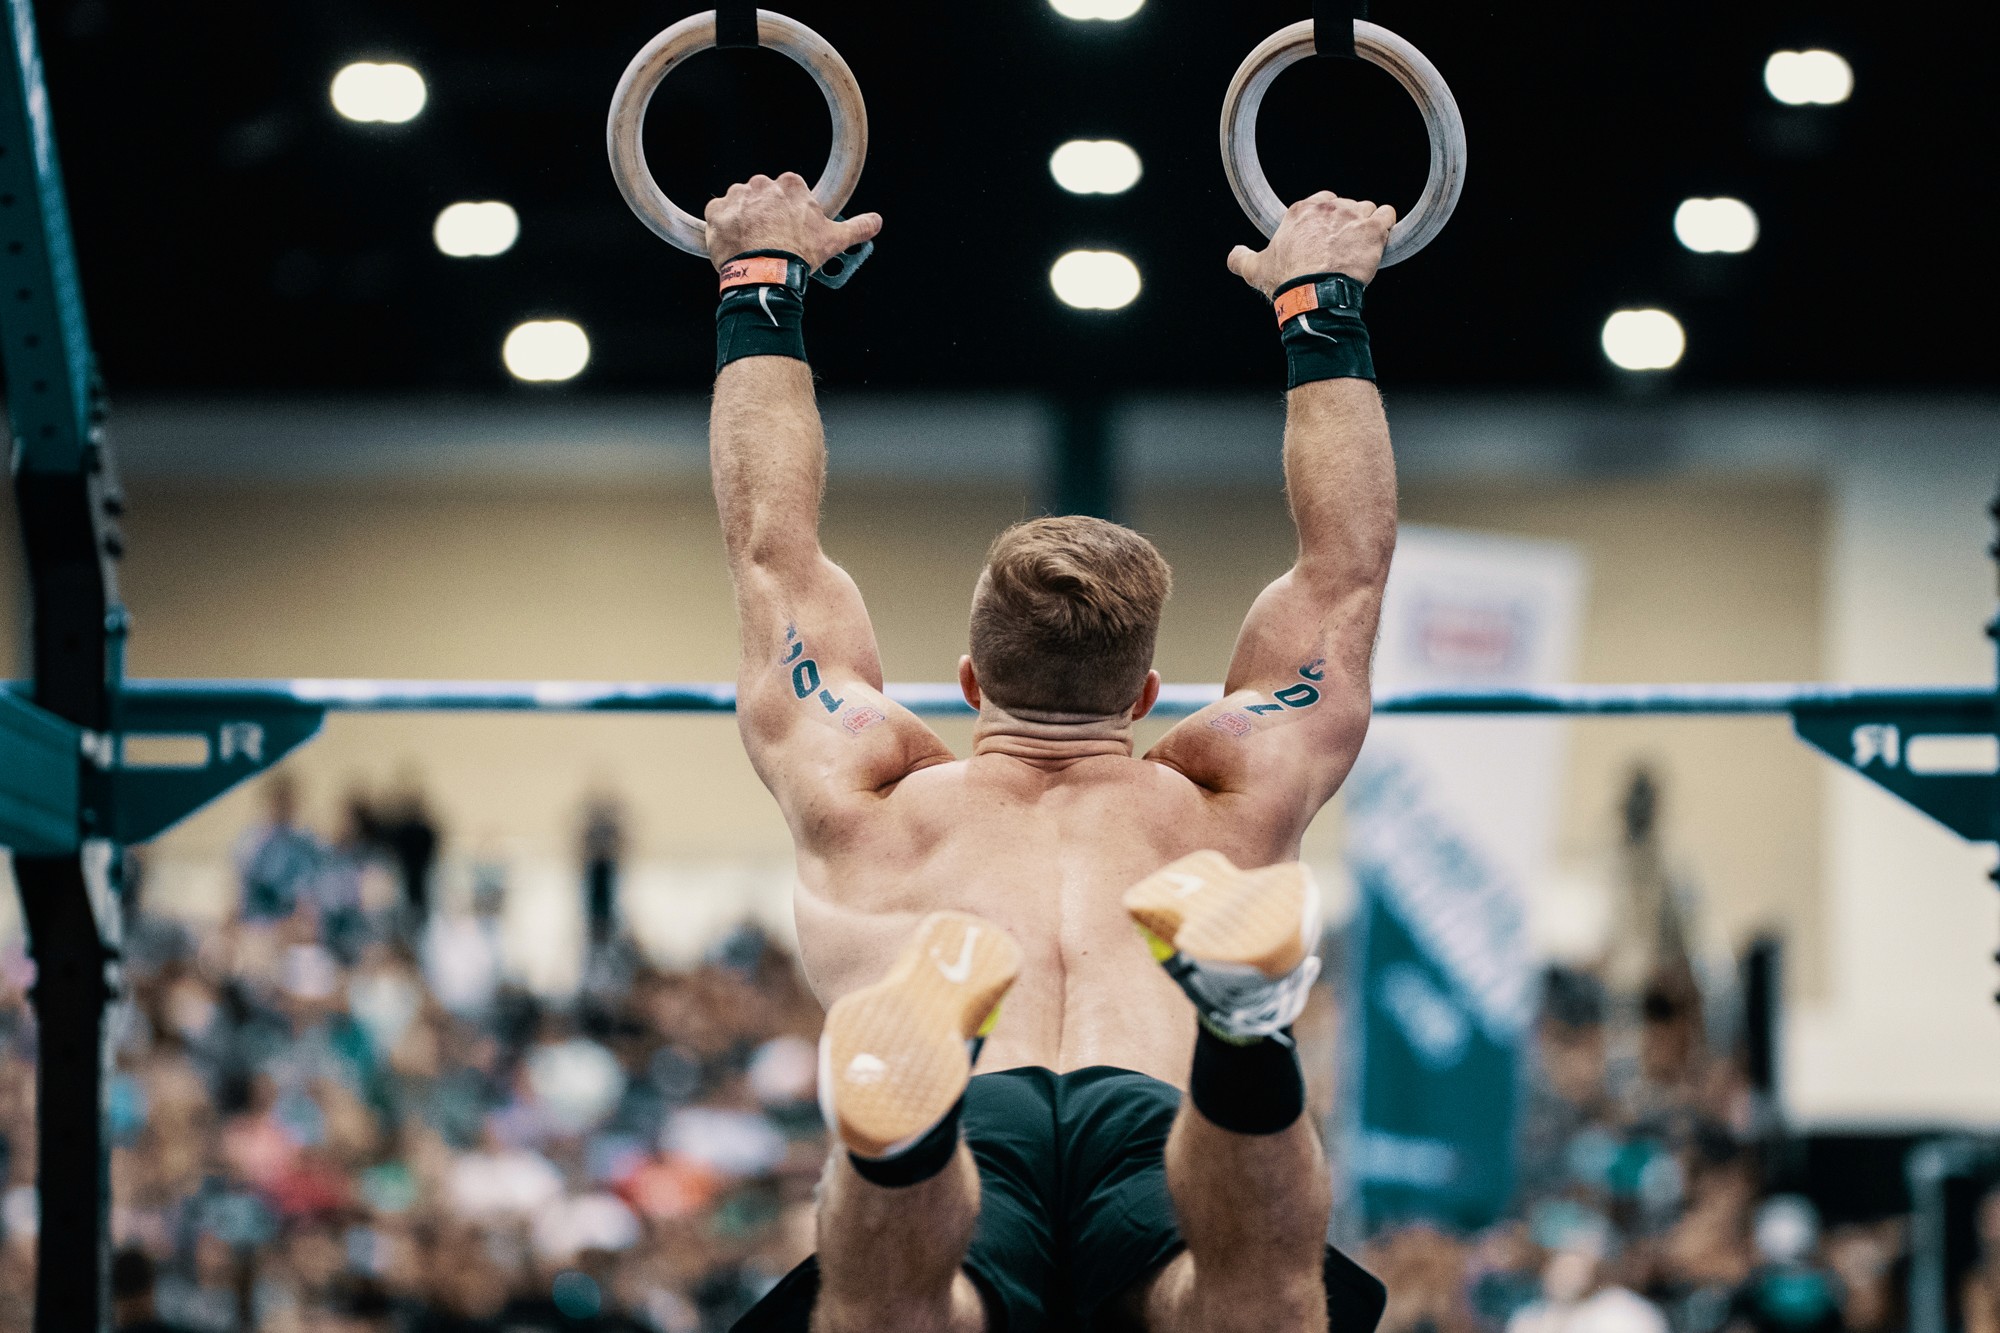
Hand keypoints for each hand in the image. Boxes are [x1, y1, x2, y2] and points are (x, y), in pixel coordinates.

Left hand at [704, 172, 881, 272]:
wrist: (766, 274)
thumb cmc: (799, 255)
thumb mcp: (834, 240)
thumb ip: (857, 227)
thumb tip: (876, 221)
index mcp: (790, 185)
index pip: (788, 190)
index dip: (789, 211)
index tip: (790, 228)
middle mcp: (762, 184)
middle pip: (763, 195)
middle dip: (765, 214)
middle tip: (771, 239)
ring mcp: (738, 196)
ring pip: (740, 203)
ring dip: (744, 219)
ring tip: (753, 245)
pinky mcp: (718, 211)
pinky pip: (718, 213)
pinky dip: (724, 226)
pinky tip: (736, 243)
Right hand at [1226, 192, 1395, 297]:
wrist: (1314, 294)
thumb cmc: (1287, 282)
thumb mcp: (1255, 270)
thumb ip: (1240, 259)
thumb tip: (1234, 254)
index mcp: (1300, 211)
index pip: (1320, 203)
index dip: (1324, 222)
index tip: (1324, 240)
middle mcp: (1327, 207)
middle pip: (1344, 205)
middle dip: (1345, 223)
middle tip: (1341, 248)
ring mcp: (1351, 215)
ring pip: (1366, 210)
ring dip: (1365, 226)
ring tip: (1359, 248)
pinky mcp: (1372, 228)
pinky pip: (1387, 215)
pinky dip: (1386, 225)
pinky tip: (1380, 239)